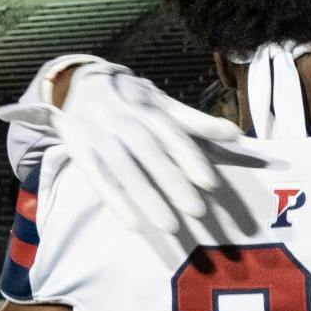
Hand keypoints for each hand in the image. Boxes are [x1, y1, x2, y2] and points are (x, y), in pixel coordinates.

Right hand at [0, 60, 240, 234]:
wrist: (76, 84)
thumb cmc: (129, 99)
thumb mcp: (160, 102)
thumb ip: (194, 121)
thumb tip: (234, 132)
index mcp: (146, 107)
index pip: (171, 134)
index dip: (190, 158)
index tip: (210, 184)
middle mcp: (122, 120)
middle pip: (149, 152)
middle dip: (173, 182)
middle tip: (197, 211)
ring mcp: (98, 135)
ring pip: (124, 169)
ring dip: (146, 198)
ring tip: (169, 226)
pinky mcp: (79, 151)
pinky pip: (97, 179)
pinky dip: (115, 202)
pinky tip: (133, 224)